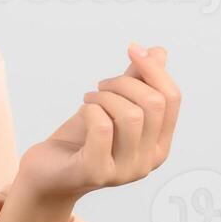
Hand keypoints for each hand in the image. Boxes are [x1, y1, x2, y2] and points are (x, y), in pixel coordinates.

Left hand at [16, 42, 182, 201]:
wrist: (47, 173)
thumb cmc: (81, 139)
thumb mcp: (112, 106)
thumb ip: (136, 82)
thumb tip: (159, 52)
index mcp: (159, 144)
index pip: (172, 99)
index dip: (153, 68)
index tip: (132, 48)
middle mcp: (149, 161)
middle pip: (153, 104)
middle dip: (123, 83)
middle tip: (101, 86)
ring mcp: (125, 171)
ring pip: (130, 115)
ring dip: (104, 96)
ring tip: (89, 99)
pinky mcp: (97, 172)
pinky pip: (102, 128)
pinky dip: (90, 110)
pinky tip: (83, 111)